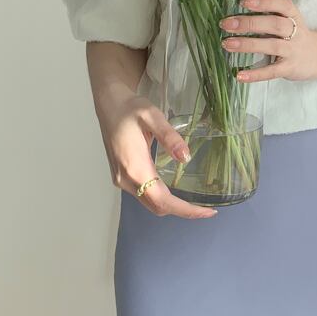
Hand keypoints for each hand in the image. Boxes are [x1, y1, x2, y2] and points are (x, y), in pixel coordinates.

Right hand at [96, 86, 216, 218]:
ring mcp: (121, 179)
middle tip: (207, 209)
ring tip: (196, 202)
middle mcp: (126, 179)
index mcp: (135, 167)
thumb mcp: (153, 116)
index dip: (186, 210)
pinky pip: (144, 195)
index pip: (162, 200)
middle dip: (182, 211)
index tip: (207, 212)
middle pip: (157, 206)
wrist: (109, 104)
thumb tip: (185, 158)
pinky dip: (161, 198)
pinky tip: (175, 191)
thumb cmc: (130, 108)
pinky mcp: (121, 176)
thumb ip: (170, 137)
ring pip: (149, 203)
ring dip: (172, 206)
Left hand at [219, 0, 316, 81]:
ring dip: (248, 44)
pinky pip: (272, 71)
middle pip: (274, 24)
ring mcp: (293, 51)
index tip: (244, 2)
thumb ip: (265, 12)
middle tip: (226, 24)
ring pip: (272, 46)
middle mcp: (295, 31)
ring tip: (227, 44)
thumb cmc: (294, 34)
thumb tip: (229, 0)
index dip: (264, 2)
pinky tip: (239, 75)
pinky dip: (255, 74)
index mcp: (293, 15)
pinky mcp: (290, 68)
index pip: (282, 4)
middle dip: (249, 23)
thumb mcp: (286, 19)